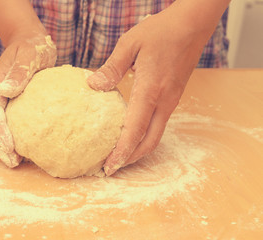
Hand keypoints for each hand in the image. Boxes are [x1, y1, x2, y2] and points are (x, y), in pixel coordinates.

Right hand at [0, 35, 56, 166]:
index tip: (10, 149)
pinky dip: (9, 136)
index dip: (0, 133)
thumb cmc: (32, 46)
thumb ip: (20, 71)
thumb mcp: (30, 54)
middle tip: (13, 163)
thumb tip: (6, 91)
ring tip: (16, 161)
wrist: (28, 40)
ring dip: (2, 144)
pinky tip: (22, 147)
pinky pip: (3, 121)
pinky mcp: (5, 102)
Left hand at [87, 11, 208, 175]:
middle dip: (129, 159)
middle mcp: (164, 101)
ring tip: (119, 157)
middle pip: (148, 142)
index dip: (121, 152)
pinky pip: (158, 125)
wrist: (191, 26)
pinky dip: (143, 138)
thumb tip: (92, 85)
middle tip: (110, 168)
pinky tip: (130, 136)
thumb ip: (111, 67)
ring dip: (137, 151)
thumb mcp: (130, 44)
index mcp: (151, 90)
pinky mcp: (172, 98)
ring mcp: (170, 101)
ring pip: (155, 136)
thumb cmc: (160, 32)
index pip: (134, 130)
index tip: (108, 167)